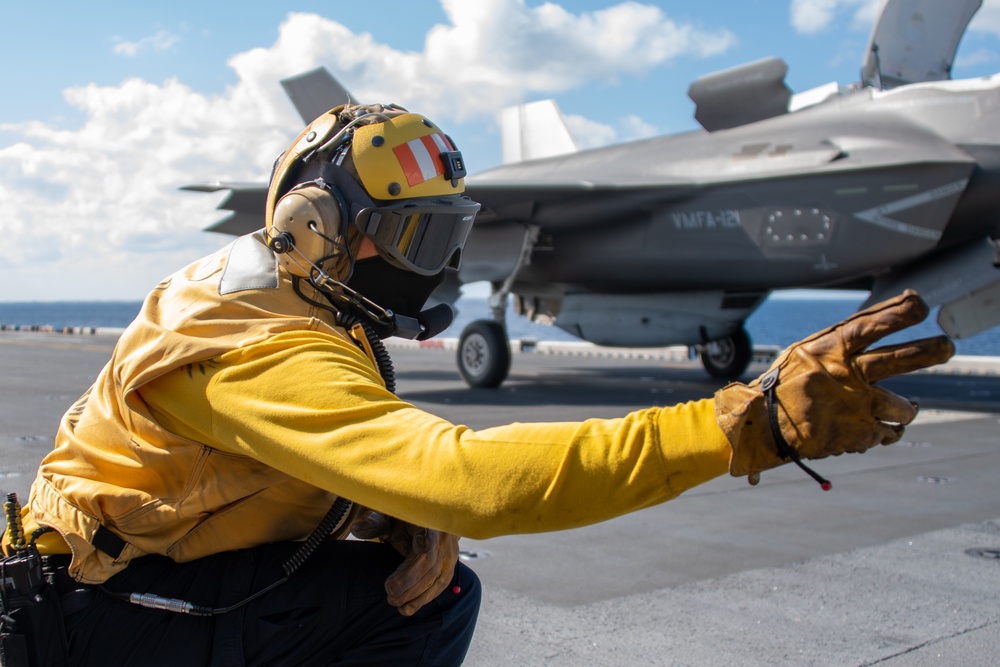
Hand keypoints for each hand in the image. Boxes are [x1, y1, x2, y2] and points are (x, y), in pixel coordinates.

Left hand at [350, 510, 458, 615]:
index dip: (415, 563)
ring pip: (438, 579)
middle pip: (430, 566)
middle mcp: (444, 537)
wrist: (420, 518)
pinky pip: (441, 584)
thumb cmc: (401, 518)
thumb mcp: (387, 516)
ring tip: (398, 606)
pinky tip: (410, 608)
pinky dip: (425, 598)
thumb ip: (373, 522)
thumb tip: (357, 528)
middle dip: (409, 585)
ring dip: (417, 597)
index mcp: (429, 522)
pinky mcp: (450, 564)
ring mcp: (450, 552)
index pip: (428, 540)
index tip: (394, 581)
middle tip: (390, 596)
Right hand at [715, 289, 953, 483]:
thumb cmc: (782, 386)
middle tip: (948, 346)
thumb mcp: (804, 354)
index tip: (921, 304)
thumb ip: (840, 342)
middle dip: (930, 351)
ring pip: (903, 406)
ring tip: (904, 408)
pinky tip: (878, 428)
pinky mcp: (858, 434)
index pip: (872, 324)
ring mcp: (854, 406)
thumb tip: (880, 324)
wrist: (758, 428)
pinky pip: (889, 432)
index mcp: (828, 351)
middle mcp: (845, 376)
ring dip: (906, 409)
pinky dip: (887, 431)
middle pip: (900, 358)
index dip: (900, 312)